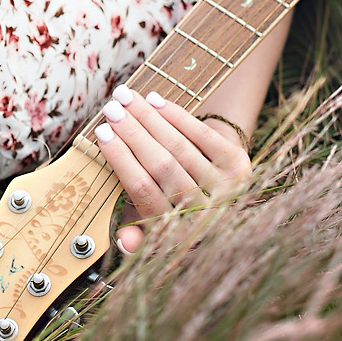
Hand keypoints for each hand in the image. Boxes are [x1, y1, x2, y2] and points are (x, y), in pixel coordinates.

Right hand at [93, 84, 250, 254]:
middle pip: (161, 166)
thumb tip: (125, 243)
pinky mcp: (239, 164)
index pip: (143, 190)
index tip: (102, 134)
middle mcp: (204, 211)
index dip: (121, 159)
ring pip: (179, 147)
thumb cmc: (174, 208)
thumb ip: (138, 235)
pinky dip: (177, 116)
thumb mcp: (154, 230)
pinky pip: (202, 135)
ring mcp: (226, 187)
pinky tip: (155, 100)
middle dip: (132, 133)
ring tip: (126, 97)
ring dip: (149, 117)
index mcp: (178, 231)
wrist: (222, 196)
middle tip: (111, 109)